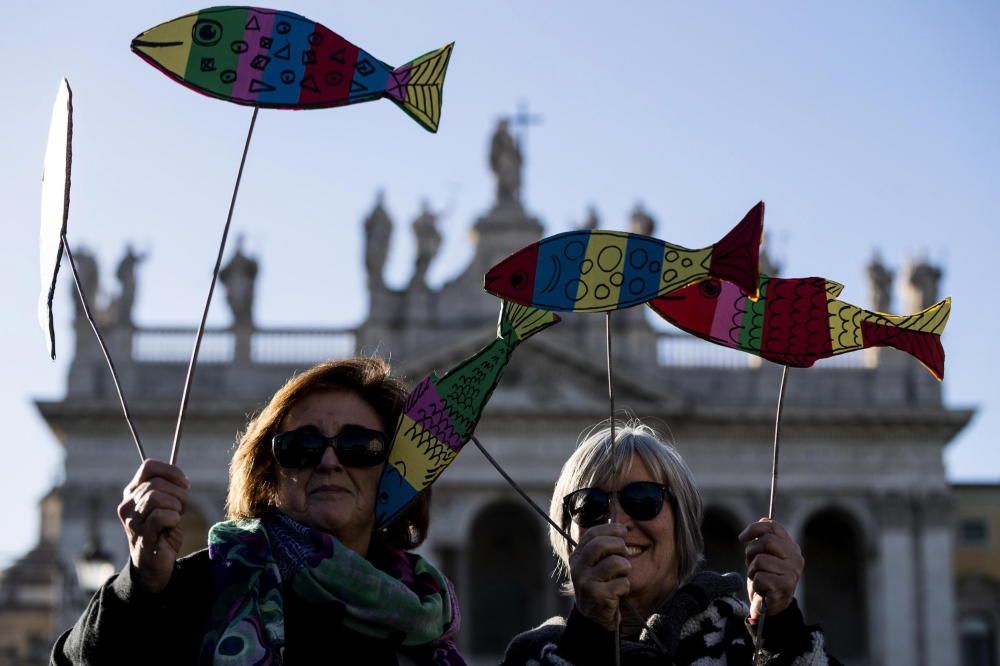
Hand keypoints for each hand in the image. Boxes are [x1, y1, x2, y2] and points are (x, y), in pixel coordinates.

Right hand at [117, 459, 188, 593]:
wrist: (154, 565)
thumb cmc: (163, 531)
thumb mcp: (166, 505)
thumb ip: (169, 489)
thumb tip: (182, 480)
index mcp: (132, 492)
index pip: (149, 466)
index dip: (171, 471)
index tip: (185, 484)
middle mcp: (127, 504)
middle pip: (156, 483)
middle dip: (178, 493)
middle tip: (182, 507)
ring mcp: (132, 521)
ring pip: (156, 497)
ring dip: (175, 505)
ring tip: (176, 517)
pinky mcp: (141, 535)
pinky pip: (160, 516)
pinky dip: (173, 518)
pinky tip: (172, 526)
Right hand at [569, 523, 630, 630]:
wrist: (593, 619)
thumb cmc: (599, 586)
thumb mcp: (594, 565)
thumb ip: (601, 548)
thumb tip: (621, 527)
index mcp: (577, 556)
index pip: (592, 534)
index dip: (610, 529)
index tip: (623, 530)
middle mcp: (578, 568)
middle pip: (600, 545)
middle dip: (618, 545)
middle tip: (624, 552)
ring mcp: (586, 583)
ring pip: (614, 563)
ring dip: (625, 566)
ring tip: (623, 573)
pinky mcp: (597, 596)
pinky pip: (621, 583)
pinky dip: (625, 586)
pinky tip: (620, 591)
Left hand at [739, 519, 803, 619]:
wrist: (772, 606)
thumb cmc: (766, 578)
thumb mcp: (765, 555)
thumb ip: (765, 539)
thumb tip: (763, 518)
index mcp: (791, 547)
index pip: (774, 527)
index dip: (754, 528)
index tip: (742, 538)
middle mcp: (796, 558)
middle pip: (766, 541)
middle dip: (751, 552)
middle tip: (752, 564)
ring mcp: (793, 572)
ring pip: (760, 560)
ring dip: (752, 571)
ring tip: (759, 579)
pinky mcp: (786, 586)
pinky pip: (760, 577)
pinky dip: (755, 584)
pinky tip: (762, 589)